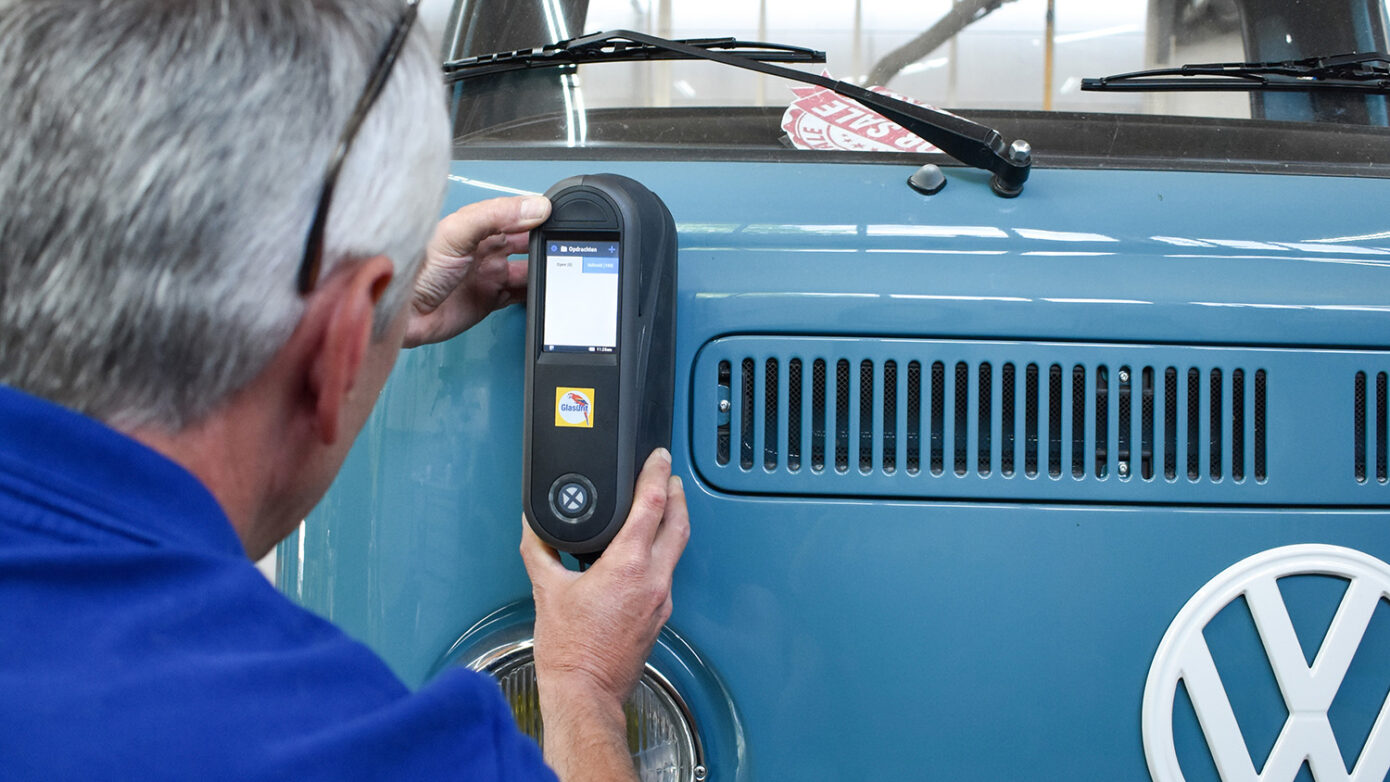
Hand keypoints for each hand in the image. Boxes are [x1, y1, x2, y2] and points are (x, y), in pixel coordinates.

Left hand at [403, 195, 550, 347]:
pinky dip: (534, 294)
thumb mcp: (457, 232)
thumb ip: (497, 215)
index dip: (538, 214)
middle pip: (526, 242)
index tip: (561, 216)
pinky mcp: (488, 300)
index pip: (517, 214)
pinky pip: (519, 296)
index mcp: (477, 226)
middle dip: (544, 242)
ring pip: (527, 269)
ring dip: (542, 270)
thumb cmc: (414, 268)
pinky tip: (545, 291)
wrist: (400, 311)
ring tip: (560, 269)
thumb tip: (535, 206)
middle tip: (567, 245)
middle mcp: (484, 249)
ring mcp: (487, 275)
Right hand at [519, 449, 689, 780]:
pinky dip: (661, 550)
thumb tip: (533, 526)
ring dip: (671, 521)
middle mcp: (653, 580)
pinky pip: (666, 571)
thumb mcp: (546, 590)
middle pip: (678, 523)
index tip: (659, 457)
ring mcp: (661, 599)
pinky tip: (645, 549)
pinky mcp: (659, 615)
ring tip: (660, 505)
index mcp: (629, 566)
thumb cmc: (569, 652)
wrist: (586, 694)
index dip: (657, 475)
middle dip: (675, 494)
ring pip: (676, 548)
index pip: (653, 506)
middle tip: (668, 474)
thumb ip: (540, 550)